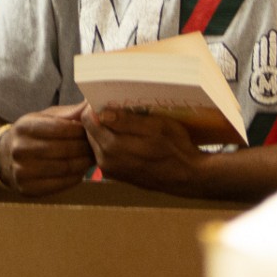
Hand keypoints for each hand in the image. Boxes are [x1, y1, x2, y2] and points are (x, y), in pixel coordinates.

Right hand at [0, 103, 94, 196]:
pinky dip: (76, 177)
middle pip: (64, 149)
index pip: (60, 128)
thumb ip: (68, 113)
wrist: (3, 158)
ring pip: (65, 168)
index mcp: (24, 127)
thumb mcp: (43, 118)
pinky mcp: (28, 189)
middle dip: (85, 147)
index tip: (92, 131)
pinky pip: (61, 184)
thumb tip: (91, 105)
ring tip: (91, 158)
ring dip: (84, 164)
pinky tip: (80, 171)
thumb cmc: (31, 135)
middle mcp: (20, 149)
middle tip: (96, 146)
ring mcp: (22, 171)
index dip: (80, 130)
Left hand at [81, 107, 204, 196]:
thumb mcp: (156, 127)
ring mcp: (110, 170)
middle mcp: (106, 161)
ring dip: (106, 131)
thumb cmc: (176, 148)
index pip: (88, 120)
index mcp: (112, 147)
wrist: (188, 177)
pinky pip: (105, 154)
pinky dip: (112, 143)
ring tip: (126, 122)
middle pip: (90, 131)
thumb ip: (127, 121)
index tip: (109, 99)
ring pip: (97, 143)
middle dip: (100, 118)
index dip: (96, 106)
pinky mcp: (116, 175)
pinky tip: (129, 138)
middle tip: (119, 108)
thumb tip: (102, 113)